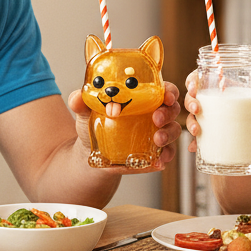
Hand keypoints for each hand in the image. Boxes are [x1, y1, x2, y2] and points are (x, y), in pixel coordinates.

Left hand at [66, 82, 181, 172]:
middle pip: (172, 109)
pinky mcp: (155, 153)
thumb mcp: (86, 110)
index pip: (164, 89)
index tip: (166, 96)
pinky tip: (159, 161)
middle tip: (156, 118)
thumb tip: (77, 97)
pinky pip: (167, 154)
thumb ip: (81, 101)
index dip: (170, 91)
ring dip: (169, 134)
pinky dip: (165, 157)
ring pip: (173, 131)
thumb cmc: (93, 123)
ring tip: (157, 140)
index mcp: (143, 97)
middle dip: (168, 113)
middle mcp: (154, 114)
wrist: (89, 151)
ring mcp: (157, 134)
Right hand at [186, 75, 250, 146]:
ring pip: (196, 117)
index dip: (192, 80)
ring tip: (196, 131)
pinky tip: (194, 148)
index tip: (194, 87)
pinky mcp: (222, 132)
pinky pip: (205, 137)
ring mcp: (218, 117)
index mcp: (226, 85)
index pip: (202, 78)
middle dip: (190, 103)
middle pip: (194, 97)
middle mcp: (218, 100)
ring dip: (191, 123)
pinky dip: (197, 142)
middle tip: (197, 109)